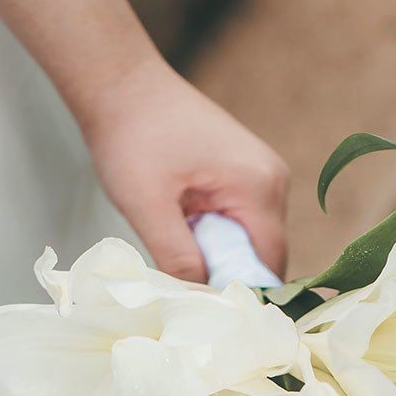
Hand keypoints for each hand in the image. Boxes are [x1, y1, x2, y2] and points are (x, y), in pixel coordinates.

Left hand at [82, 58, 289, 282]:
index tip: (205, 310)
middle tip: (182, 278)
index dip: (240, 294)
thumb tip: (203, 301)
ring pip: (250, 242)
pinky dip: (214, 236)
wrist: (122, 84)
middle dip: (226, 275)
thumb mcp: (147, 206)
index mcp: (259, 186)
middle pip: (263, 256)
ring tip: (177, 243)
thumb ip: (178, 257)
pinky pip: (240, 222)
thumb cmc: (132, 137)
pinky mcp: (246, 173)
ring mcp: (263, 174)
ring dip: (217, 255)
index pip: (269, 266)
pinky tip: (182, 226)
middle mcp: (273, 180)